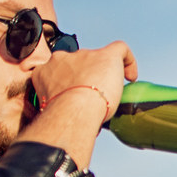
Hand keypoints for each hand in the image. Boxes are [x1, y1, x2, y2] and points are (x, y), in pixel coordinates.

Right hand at [23, 39, 137, 168]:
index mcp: (45, 71)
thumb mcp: (50, 112)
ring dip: (103, 75)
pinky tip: (131, 76)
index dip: (68, 84)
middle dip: (86, 79)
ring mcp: (84, 55)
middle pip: (77, 65)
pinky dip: (128, 61)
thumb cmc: (61, 117)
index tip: (75, 97)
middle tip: (94, 99)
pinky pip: (120, 49)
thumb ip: (54, 109)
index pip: (58, 73)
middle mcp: (61, 59)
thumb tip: (62, 126)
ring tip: (109, 95)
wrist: (73, 110)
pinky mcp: (105, 55)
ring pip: (96, 60)